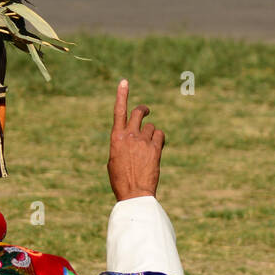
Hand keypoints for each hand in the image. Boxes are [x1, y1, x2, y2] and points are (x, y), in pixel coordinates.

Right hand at [107, 79, 164, 201]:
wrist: (134, 192)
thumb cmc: (121, 179)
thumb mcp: (114, 160)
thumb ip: (121, 145)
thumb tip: (129, 140)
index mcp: (115, 137)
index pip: (118, 111)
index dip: (122, 95)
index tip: (124, 82)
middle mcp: (129, 135)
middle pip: (138, 113)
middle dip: (143, 110)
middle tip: (145, 111)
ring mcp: (143, 141)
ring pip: (151, 127)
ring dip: (151, 133)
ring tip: (148, 148)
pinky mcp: (155, 148)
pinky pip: (160, 135)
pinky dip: (159, 139)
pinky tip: (156, 149)